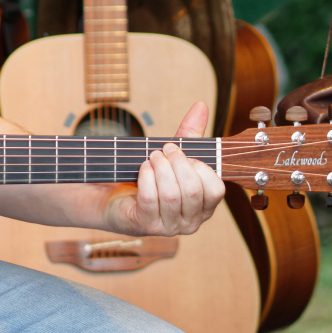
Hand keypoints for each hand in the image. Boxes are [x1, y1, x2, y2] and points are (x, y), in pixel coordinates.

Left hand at [101, 101, 224, 236]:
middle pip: (193, 190)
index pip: (216, 189)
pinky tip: (143, 168)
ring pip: (172, 195)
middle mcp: (191, 221)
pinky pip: (151, 200)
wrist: (115, 197)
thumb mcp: (172, 155)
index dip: (200, 166)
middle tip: (164, 149)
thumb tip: (200, 106)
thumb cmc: (150, 177)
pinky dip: (146, 178)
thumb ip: (189, 133)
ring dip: (160, 168)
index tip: (182, 151)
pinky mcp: (146, 225)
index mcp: (204, 206)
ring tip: (151, 156)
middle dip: (177, 163)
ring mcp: (169, 227)